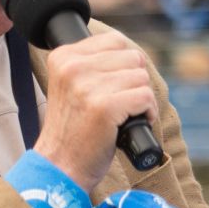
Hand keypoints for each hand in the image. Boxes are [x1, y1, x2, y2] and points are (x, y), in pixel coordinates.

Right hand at [31, 30, 156, 194]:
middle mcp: (73, 67)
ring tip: (124, 116)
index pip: (115, 41)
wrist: (59, 166)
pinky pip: (146, 97)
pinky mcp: (104, 106)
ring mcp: (88, 86)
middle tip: (121, 105)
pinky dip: (148, 113)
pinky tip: (132, 124)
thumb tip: (135, 55)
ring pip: (142, 77)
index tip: (114, 88)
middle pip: (133, 58)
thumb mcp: (72, 86)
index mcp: (63, 57)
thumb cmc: (73, 130)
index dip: (125, 66)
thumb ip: (94, 65)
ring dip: (142, 99)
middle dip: (135, 82)